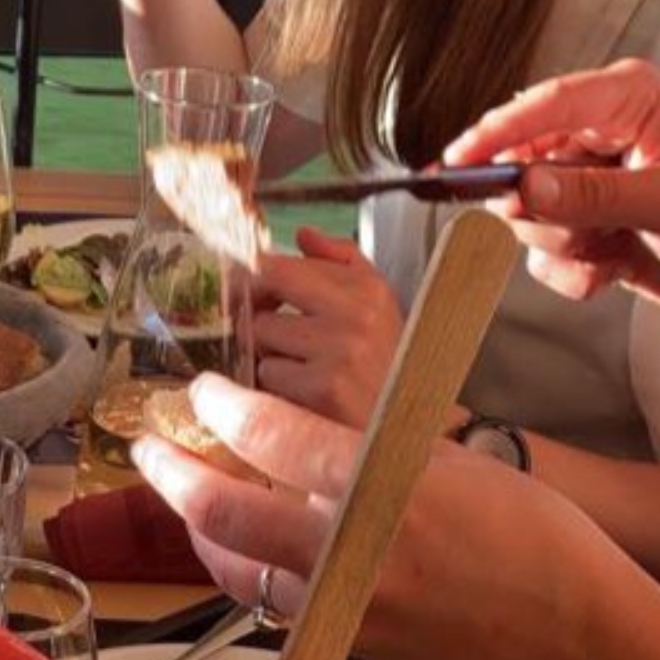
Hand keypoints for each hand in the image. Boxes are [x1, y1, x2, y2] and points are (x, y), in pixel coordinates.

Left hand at [131, 374, 591, 659]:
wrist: (578, 644)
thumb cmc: (538, 542)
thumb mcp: (459, 467)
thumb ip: (380, 451)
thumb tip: (315, 437)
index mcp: (386, 483)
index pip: (271, 433)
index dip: (223, 407)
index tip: (204, 391)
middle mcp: (352, 549)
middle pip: (225, 509)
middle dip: (173, 473)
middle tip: (150, 448)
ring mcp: (344, 608)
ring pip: (236, 571)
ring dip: (200, 532)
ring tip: (188, 499)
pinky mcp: (347, 651)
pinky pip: (274, 609)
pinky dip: (248, 575)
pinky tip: (244, 554)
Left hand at [250, 230, 403, 426]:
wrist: (408, 424)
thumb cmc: (386, 366)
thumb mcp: (377, 305)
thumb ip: (342, 262)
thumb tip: (304, 235)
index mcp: (366, 288)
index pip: (280, 263)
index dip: (255, 278)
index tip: (251, 291)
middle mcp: (357, 313)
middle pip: (263, 293)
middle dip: (258, 313)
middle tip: (270, 332)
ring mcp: (340, 350)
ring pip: (262, 335)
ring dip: (270, 353)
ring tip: (300, 367)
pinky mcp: (325, 388)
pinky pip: (270, 374)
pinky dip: (278, 387)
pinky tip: (304, 392)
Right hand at [446, 58, 659, 330]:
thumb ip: (595, 195)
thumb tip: (527, 187)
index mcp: (629, 98)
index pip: (549, 105)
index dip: (499, 133)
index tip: (459, 162)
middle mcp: (600, 130)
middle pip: (525, 165)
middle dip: (549, 213)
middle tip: (590, 234)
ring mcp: (586, 177)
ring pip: (528, 213)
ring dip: (566, 245)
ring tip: (615, 248)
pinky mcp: (580, 219)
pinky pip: (542, 251)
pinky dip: (573, 271)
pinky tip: (612, 267)